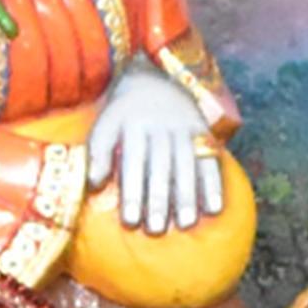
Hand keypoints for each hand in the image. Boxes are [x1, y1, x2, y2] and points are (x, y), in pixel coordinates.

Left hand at [92, 56, 227, 237]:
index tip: (130, 221)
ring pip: (187, 164)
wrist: (152, 78)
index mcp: (133, 126)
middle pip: (161, 167)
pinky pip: (211, 159)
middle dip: (159, 199)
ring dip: (187, 195)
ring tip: (185, 224)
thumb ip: (98, 152)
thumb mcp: (105, 125)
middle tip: (156, 229)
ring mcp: (184, 129)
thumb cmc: (123, 115)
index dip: (132, 192)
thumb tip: (93, 183)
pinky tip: (214, 208)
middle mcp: (161, 126)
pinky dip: (214, 184)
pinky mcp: (203, 131)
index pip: (134, 163)